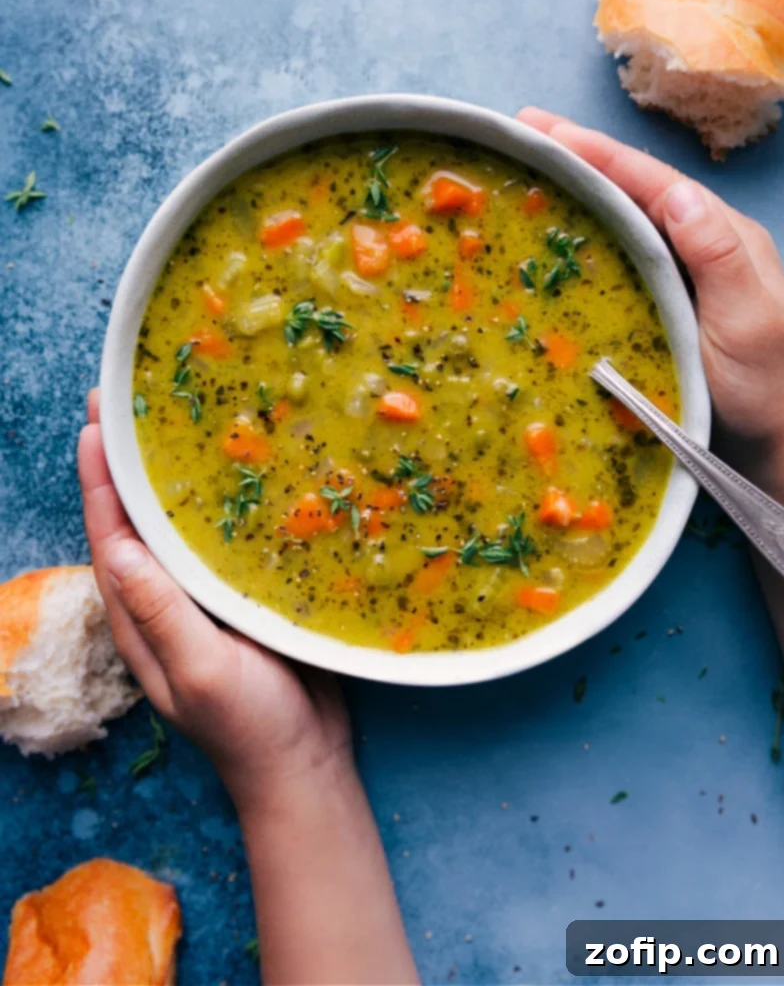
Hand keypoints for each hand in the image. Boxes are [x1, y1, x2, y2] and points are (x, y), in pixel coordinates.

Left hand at [78, 389, 352, 816]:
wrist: (306, 765)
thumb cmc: (251, 728)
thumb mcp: (201, 671)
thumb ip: (160, 613)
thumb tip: (118, 547)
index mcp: (141, 618)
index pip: (109, 536)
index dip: (100, 479)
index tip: (96, 422)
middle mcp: (164, 601)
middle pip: (135, 520)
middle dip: (126, 462)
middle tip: (126, 401)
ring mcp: (202, 599)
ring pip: (177, 526)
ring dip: (168, 475)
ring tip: (172, 421)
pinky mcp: (241, 597)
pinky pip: (220, 540)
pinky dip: (220, 503)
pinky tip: (237, 471)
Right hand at [516, 107, 783, 511]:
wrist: (773, 452)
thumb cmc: (767, 394)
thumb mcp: (752, 323)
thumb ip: (721, 258)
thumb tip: (681, 193)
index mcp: (725, 237)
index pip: (653, 181)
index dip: (597, 152)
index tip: (542, 131)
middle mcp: (701, 246)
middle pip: (634, 187)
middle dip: (579, 156)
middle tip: (522, 134)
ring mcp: (679, 276)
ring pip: (624, 216)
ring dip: (577, 189)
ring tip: (528, 167)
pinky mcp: (659, 305)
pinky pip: (618, 255)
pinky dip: (584, 234)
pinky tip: (552, 234)